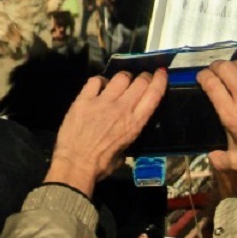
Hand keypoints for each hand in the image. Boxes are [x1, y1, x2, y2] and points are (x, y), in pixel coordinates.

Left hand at [45, 69, 167, 196]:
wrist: (75, 164)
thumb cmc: (101, 165)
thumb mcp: (125, 152)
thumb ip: (128, 134)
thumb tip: (126, 127)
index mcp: (135, 123)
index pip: (154, 95)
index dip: (160, 80)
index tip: (161, 73)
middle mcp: (122, 108)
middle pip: (139, 81)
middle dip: (144, 76)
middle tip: (142, 78)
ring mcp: (102, 102)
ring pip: (120, 77)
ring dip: (124, 77)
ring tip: (121, 82)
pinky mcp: (84, 99)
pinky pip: (95, 80)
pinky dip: (100, 81)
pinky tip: (100, 86)